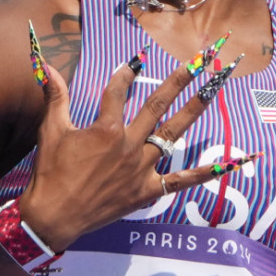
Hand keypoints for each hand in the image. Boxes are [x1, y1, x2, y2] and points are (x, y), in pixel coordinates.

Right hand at [17, 49, 242, 252]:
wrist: (53, 216)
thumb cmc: (50, 173)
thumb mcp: (52, 131)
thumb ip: (55, 96)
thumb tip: (46, 65)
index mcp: (106, 129)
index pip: (118, 92)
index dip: (126, 73)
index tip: (137, 58)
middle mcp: (129, 145)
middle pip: (157, 105)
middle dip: (178, 80)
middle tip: (197, 61)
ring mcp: (141, 169)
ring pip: (172, 134)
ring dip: (194, 110)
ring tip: (213, 90)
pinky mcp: (147, 191)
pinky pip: (182, 181)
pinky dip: (205, 172)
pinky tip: (229, 163)